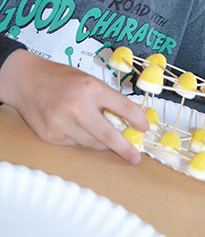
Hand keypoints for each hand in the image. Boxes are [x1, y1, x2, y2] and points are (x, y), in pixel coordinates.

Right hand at [0, 50, 148, 163]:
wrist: (27, 80)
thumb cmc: (61, 79)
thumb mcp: (88, 80)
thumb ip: (107, 98)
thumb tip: (131, 116)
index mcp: (91, 88)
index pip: (122, 106)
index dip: (137, 119)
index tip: (144, 128)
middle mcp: (78, 106)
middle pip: (108, 134)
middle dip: (124, 148)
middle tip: (135, 157)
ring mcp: (63, 123)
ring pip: (91, 143)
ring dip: (100, 142)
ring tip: (97, 131)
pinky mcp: (52, 136)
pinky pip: (75, 144)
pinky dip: (79, 138)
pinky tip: (73, 126)